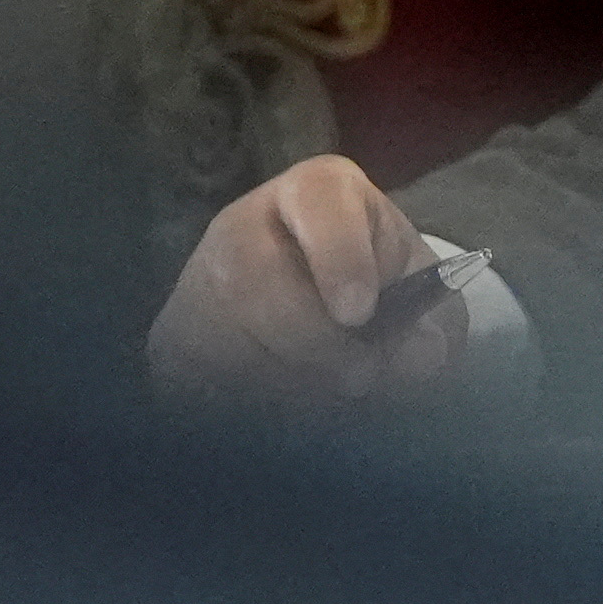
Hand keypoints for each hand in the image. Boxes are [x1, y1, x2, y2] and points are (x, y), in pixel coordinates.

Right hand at [147, 154, 468, 404]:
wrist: (319, 309)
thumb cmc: (380, 287)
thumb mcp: (421, 293)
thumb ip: (432, 320)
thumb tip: (421, 358)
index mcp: (319, 192)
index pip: (319, 201)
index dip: (338, 256)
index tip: (360, 312)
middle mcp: (244, 225)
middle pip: (256, 281)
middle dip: (315, 344)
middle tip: (359, 379)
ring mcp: (196, 282)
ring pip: (224, 342)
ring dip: (286, 387)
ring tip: (329, 399)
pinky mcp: (170, 340)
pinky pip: (197, 384)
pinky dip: (248, 409)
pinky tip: (283, 411)